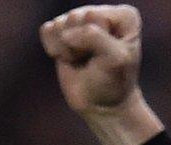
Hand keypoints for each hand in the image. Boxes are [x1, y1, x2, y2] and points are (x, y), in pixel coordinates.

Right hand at [41, 6, 162, 144]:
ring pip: (59, 24)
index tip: (107, 58)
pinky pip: (47, 29)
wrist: (101, 105)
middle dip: (79, 45)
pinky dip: (54, 48)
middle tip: (92, 61)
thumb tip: (65, 33)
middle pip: (75, 17)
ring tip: (81, 60)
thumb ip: (94, 37)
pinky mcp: (62, 31)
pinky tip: (68, 58)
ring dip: (67, 49)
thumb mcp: (115, 60)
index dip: (95, 42)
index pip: (94, 16)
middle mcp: (102, 13)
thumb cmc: (113, 82)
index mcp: (123, 16)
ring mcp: (80, 20)